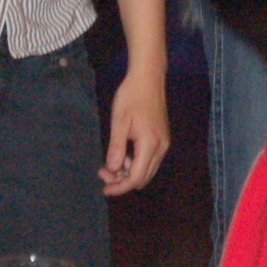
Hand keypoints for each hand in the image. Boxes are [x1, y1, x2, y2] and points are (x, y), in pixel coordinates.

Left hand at [100, 65, 168, 194]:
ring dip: (129, 172)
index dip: (120, 187)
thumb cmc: (131, 96)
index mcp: (150, 144)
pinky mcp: (162, 139)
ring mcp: (164, 143)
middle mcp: (161, 148)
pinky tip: (123, 154)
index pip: (136, 177)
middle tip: (103, 172)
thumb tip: (112, 170)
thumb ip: (116, 148)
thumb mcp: (119, 121)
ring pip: (147, 170)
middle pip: (143, 178)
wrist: (148, 77)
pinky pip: (149, 161)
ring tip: (110, 163)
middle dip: (122, 180)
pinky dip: (135, 164)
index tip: (104, 189)